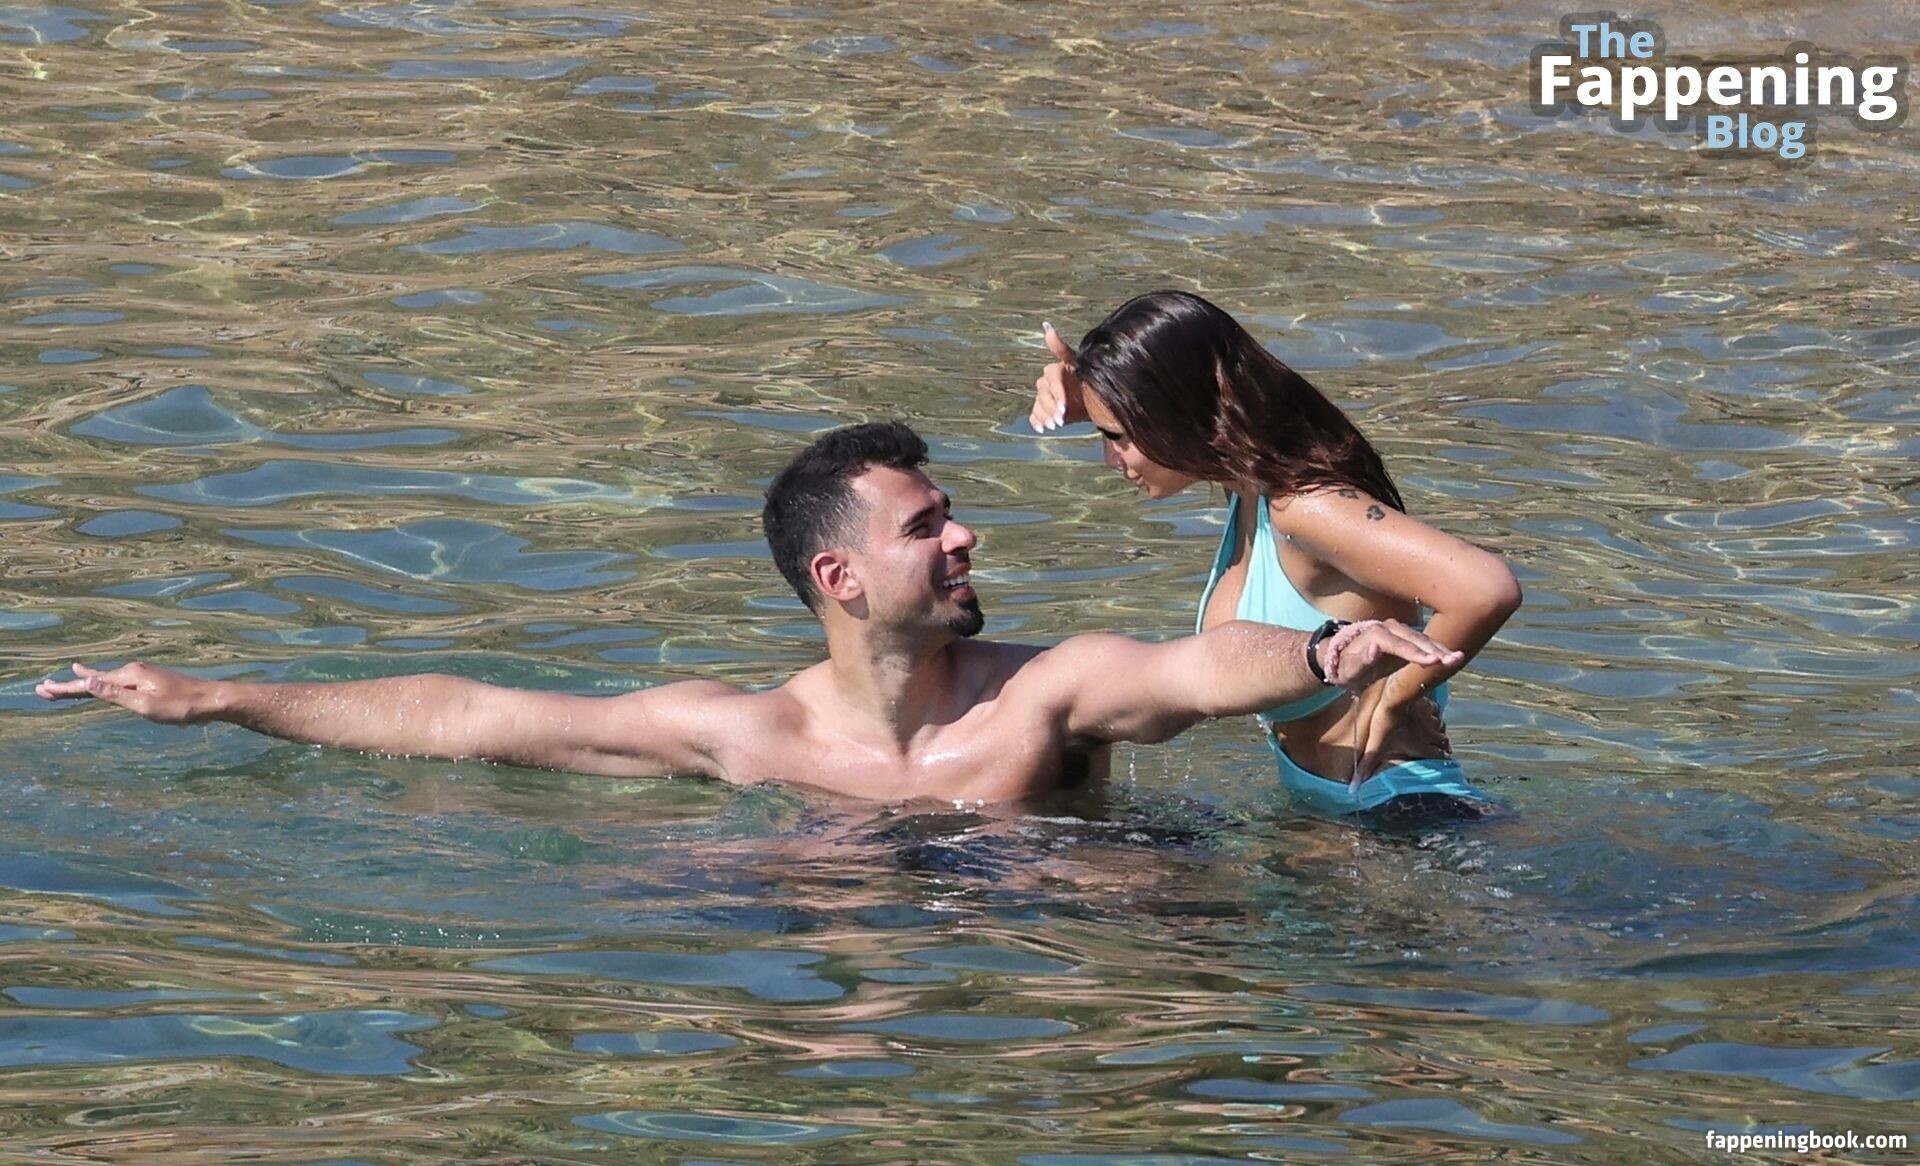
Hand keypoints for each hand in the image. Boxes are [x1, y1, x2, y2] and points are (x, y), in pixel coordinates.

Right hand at [35, 662, 215, 724]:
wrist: (211, 700)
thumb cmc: (180, 707)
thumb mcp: (144, 705)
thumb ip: (115, 694)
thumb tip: (87, 681)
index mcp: (130, 676)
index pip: (90, 684)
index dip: (65, 688)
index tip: (43, 689)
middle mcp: (133, 671)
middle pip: (95, 679)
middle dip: (70, 684)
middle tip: (44, 687)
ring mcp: (143, 674)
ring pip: (106, 678)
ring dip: (85, 681)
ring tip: (69, 677)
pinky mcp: (150, 681)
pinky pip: (119, 680)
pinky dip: (103, 680)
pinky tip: (103, 678)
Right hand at [1028, 321, 1087, 432]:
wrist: (1094, 401)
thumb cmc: (1086, 380)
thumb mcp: (1079, 364)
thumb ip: (1061, 349)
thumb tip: (1045, 325)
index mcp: (1054, 371)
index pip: (1051, 380)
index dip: (1056, 393)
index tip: (1064, 406)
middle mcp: (1046, 383)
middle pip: (1043, 395)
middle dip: (1052, 407)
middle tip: (1061, 419)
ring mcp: (1044, 397)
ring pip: (1038, 406)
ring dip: (1046, 415)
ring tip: (1056, 425)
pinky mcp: (1043, 411)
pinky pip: (1034, 416)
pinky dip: (1037, 422)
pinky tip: (1043, 428)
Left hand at [1318, 620, 1462, 691]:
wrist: (1341, 657)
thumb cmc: (1344, 667)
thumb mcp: (1347, 669)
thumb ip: (1360, 660)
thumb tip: (1375, 648)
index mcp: (1375, 635)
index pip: (1399, 645)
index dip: (1416, 653)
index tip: (1433, 661)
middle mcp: (1389, 628)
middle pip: (1415, 639)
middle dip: (1435, 649)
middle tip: (1454, 660)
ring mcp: (1399, 631)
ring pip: (1423, 639)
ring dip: (1441, 648)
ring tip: (1458, 658)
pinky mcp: (1406, 638)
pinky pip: (1424, 642)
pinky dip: (1438, 649)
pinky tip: (1453, 656)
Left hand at [1349, 688, 1449, 787]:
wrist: (1394, 695)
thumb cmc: (1384, 722)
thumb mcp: (1374, 747)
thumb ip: (1366, 766)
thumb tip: (1353, 789)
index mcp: (1420, 745)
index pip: (1439, 755)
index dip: (1441, 758)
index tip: (1441, 759)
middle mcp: (1429, 733)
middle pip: (1443, 742)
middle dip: (1442, 745)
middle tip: (1440, 747)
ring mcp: (1430, 717)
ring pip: (1440, 726)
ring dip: (1438, 730)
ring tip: (1434, 732)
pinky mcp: (1426, 702)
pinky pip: (1435, 709)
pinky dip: (1434, 712)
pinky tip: (1428, 711)